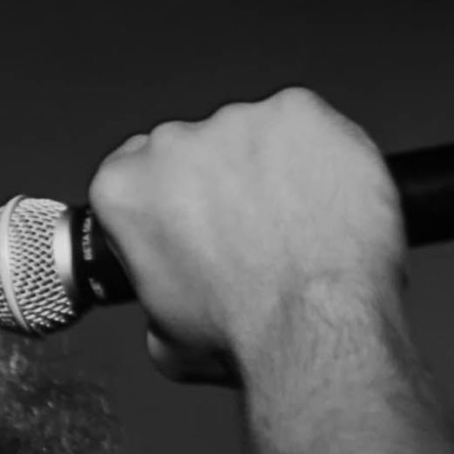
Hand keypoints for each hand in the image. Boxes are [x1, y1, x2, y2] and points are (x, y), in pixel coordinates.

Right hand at [83, 89, 405, 387]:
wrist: (314, 326)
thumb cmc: (243, 337)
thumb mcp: (165, 341)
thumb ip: (157, 299)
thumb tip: (172, 306)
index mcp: (124, 190)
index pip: (134, 170)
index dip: (170, 196)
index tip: (195, 218)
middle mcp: (172, 143)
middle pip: (196, 150)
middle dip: (223, 183)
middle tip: (258, 233)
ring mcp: (237, 121)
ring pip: (256, 137)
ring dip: (273, 169)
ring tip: (303, 225)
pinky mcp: (297, 112)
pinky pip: (309, 126)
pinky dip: (321, 155)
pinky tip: (329, 201)